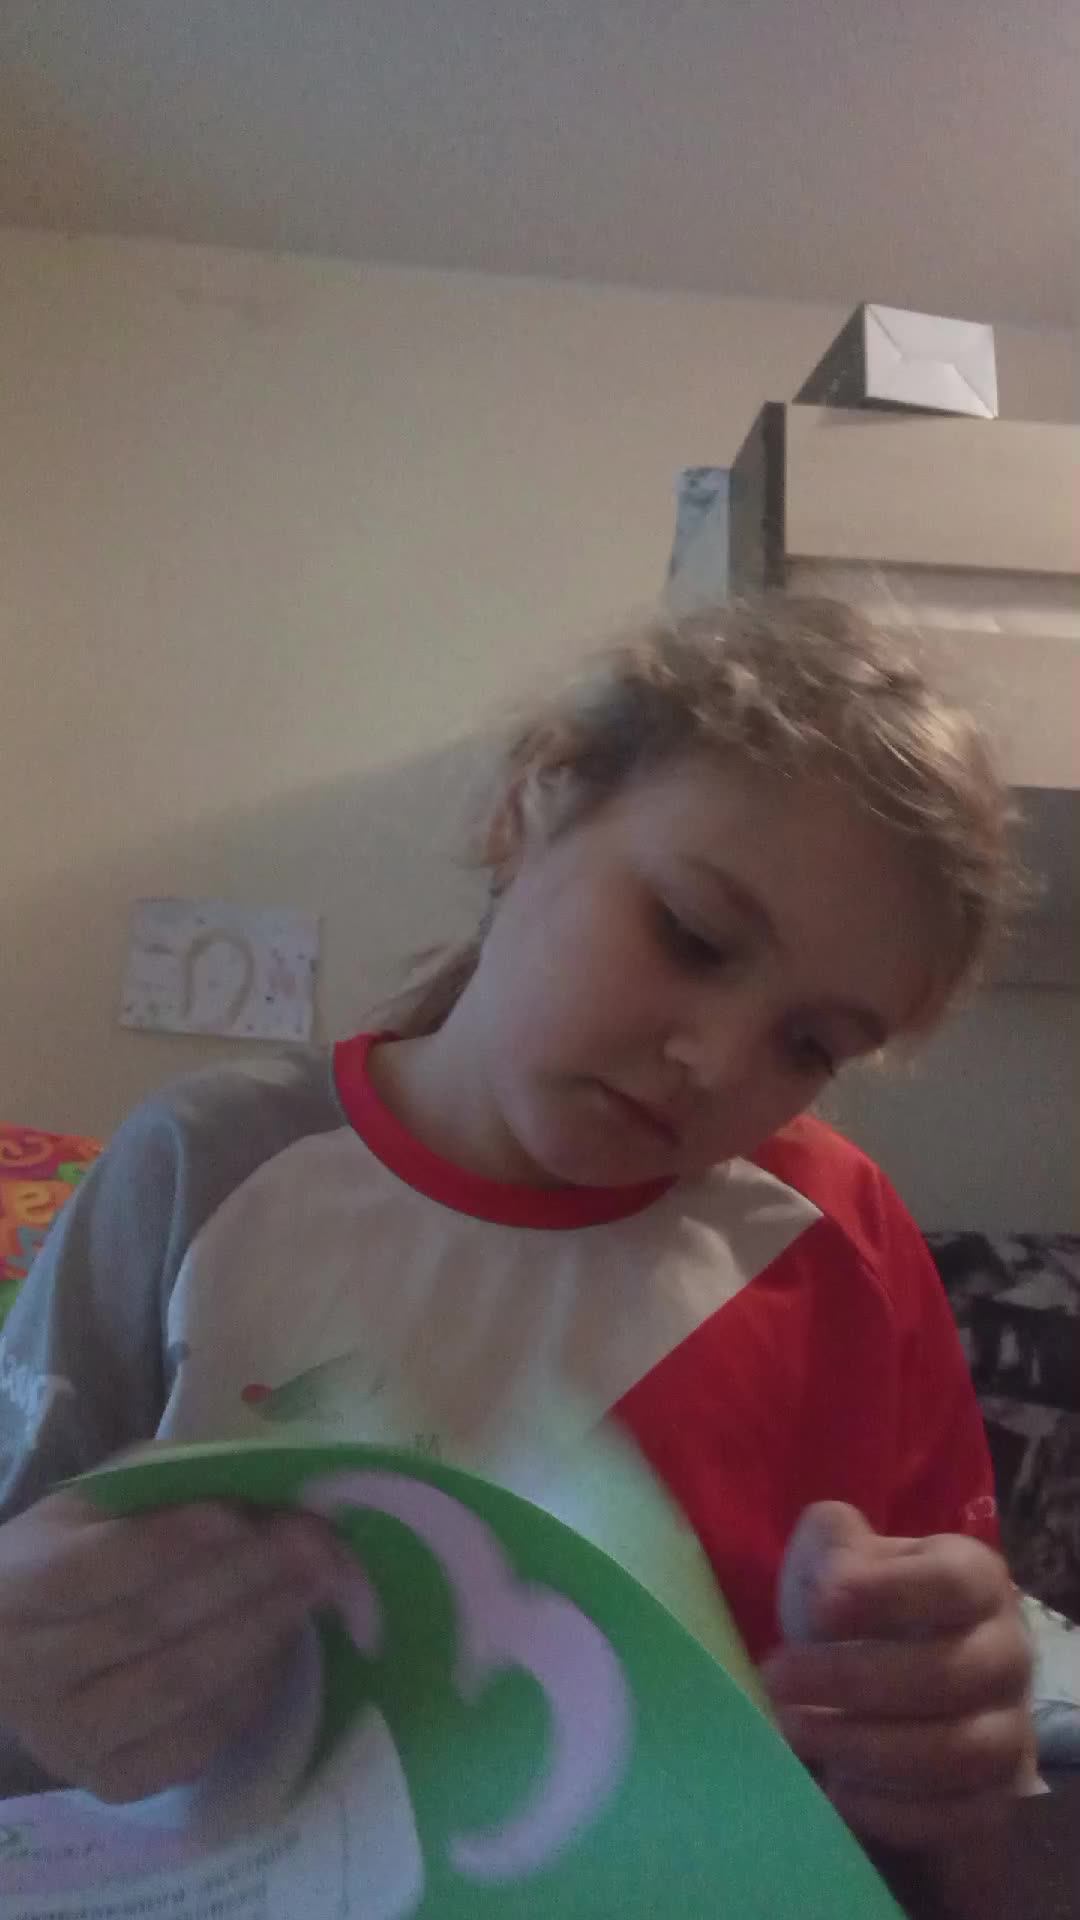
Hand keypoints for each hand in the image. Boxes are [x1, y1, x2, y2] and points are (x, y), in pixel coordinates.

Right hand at [0, 1487, 340, 1800]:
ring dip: (260, 1633)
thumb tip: (261, 1480)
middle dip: (245, 1579)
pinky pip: (194, 1744)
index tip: (245, 1516)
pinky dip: (248, 1693)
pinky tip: (284, 1647)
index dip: (176, 1541)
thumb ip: (166, 1484)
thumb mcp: (97, 1505)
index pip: (100, 1565)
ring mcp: (70, 1740)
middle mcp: (33, 1675)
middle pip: (150, 1626)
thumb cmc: (72, 1556)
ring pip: (179, 1689)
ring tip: (316, 1589)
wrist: (15, 1653)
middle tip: (316, 1546)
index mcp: (21, 1587)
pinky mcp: (111, 1783)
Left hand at [763, 1503, 1035, 1854]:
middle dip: (852, 1679)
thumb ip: (832, 1543)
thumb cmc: (852, 1615)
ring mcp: (1009, 1730)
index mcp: (976, 1580)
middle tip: (778, 1681)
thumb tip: (837, 1577)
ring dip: (864, 1746)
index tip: (820, 1607)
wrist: (870, 1693)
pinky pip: (956, 1816)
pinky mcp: (994, 1800)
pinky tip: (833, 1789)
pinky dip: (889, 1810)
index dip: (888, 1593)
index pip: (953, 1583)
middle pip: (949, 1673)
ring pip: (956, 1751)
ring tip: (794, 1733)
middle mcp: (1007, 1654)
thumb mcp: (834, 1561)